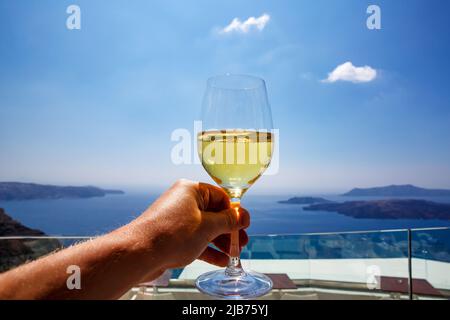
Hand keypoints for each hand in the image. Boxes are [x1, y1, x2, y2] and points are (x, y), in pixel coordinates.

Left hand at [130, 179, 249, 269]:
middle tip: (241, 242)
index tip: (244, 225)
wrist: (139, 253)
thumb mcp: (207, 226)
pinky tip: (220, 260)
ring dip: (221, 241)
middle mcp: (183, 201)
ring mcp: (176, 219)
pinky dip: (208, 249)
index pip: (221, 197)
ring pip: (205, 228)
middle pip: (214, 214)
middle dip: (229, 230)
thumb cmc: (171, 234)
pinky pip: (195, 239)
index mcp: (191, 190)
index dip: (235, 212)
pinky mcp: (172, 236)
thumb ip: (228, 221)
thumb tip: (242, 217)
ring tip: (233, 254)